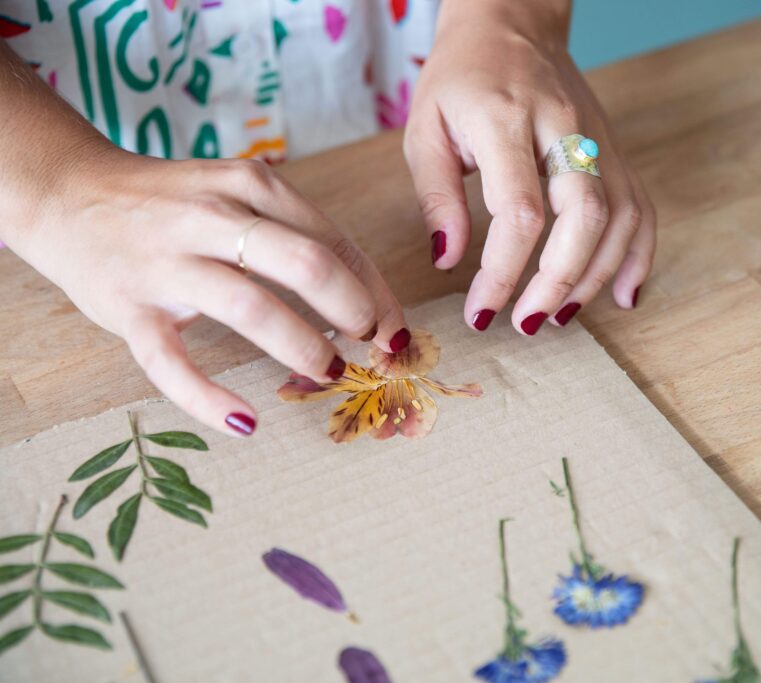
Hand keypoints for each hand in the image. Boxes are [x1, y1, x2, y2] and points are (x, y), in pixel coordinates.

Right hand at [6, 143, 408, 436]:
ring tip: (328, 372)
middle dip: (354, 313)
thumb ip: (294, 235)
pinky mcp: (127, 307)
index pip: (335, 242)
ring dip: (302, 348)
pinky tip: (245, 419)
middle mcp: (212, 216)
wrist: (66, 194)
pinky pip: (171, 362)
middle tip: (370, 347)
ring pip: (250, 308)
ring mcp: (167, 262)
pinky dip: (209, 396)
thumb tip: (365, 299)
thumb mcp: (236, 195)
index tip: (395, 329)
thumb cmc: (171, 204)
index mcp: (250, 186)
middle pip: (307, 264)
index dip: (375, 292)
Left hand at [404, 0, 655, 333]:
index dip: (503, 273)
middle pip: (584, 217)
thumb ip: (436, 196)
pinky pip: (641, 206)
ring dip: (596, 276)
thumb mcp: (424, 128)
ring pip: (620, 215)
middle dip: (558, 281)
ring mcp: (597, 137)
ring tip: (562, 315)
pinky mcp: (614, 148)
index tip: (481, 313)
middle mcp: (562, 127)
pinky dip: (639, 255)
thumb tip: (448, 261)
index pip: (519, 211)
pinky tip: (622, 295)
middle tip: (528, 323)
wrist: (511, 21)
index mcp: (505, 120)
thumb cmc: (460, 78)